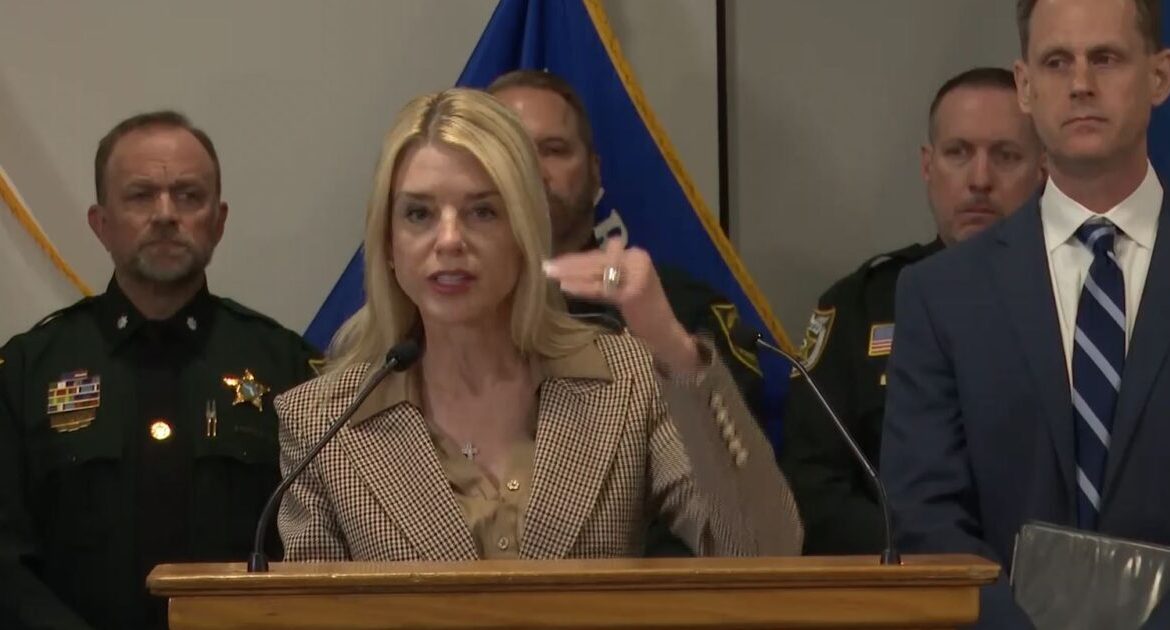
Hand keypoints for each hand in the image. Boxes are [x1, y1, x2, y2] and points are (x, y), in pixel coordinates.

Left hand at [543, 239, 700, 373]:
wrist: (666, 332)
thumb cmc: (644, 311)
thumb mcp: (626, 284)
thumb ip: (607, 273)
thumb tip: (576, 264)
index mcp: (637, 255)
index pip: (601, 254)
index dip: (578, 258)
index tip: (558, 261)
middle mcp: (638, 259)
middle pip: (597, 260)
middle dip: (570, 264)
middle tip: (546, 265)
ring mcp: (637, 275)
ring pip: (597, 272)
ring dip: (571, 273)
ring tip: (550, 273)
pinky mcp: (632, 292)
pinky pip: (601, 289)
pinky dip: (582, 288)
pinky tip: (565, 287)